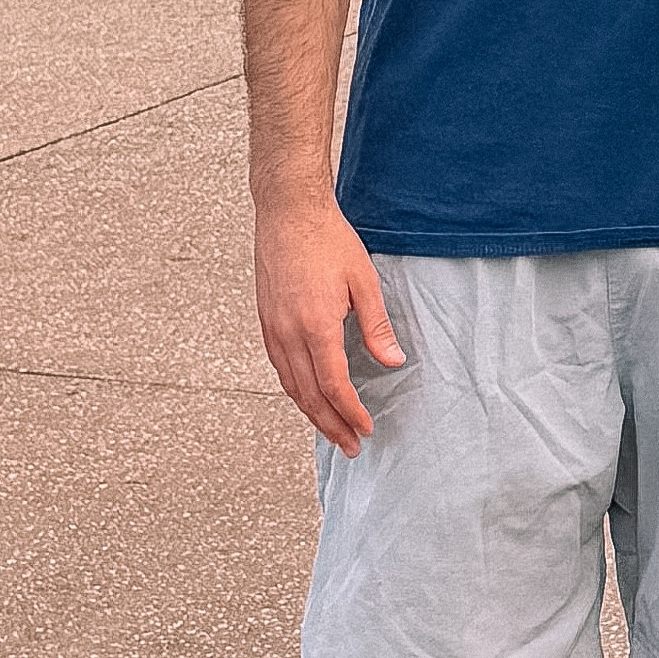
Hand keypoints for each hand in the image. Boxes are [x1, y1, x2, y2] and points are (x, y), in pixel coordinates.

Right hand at [254, 193, 403, 450]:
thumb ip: (376, 325)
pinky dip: (294, 390)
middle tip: (350, 446)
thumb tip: (392, 361)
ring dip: (311, 413)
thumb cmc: (326, 240)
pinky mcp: (266, 320)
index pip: (334, 385)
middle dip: (331, 425)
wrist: (288, 212)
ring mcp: (273, 328)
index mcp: (316, 326)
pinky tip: (306, 395)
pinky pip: (279, 367)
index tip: (365, 429)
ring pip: (290, 385)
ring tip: (331, 430)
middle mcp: (288, 333)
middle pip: (309, 395)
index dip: (350, 412)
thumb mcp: (363, 280)